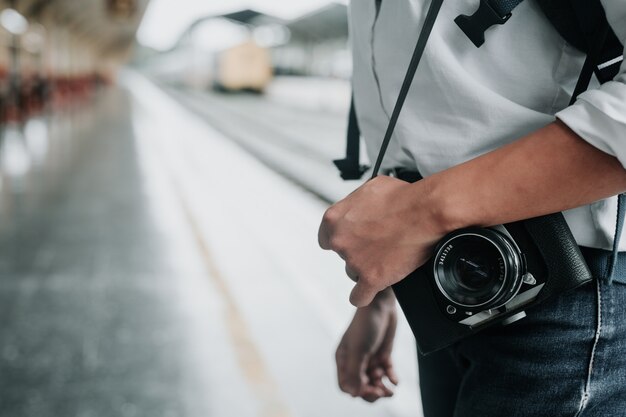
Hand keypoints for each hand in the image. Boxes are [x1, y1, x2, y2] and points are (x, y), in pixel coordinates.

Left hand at [319, 176, 447, 306]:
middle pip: (343, 255)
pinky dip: (365, 295)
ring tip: (386, 260)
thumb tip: (359, 208)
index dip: (343, 239)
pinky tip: (372, 288)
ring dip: (366, 269)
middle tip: (378, 245)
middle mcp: (340, 241)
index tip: (354, 239)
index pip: (326, 237)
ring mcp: (354, 261)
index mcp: (335, 219)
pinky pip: (359, 297)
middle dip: (358, 251)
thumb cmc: (403, 197)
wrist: (426, 212)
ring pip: (353, 273)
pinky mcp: (371, 278)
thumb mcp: (370, 188)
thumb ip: (356, 203)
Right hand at [336, 290, 398, 401]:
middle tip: (381, 391)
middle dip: (371, 392)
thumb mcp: (359, 350)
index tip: (369, 388)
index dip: (356, 391)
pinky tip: (395, 381)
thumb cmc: (365, 326)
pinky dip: (391, 379)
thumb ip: (355, 372)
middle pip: (361, 387)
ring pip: (374, 382)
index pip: (346, 385)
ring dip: (382, 388)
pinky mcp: (383, 355)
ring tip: (390, 390)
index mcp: (344, 360)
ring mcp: (369, 359)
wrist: (381, 306)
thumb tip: (354, 394)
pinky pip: (386, 373)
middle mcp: (355, 361)